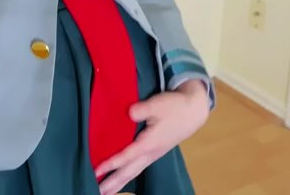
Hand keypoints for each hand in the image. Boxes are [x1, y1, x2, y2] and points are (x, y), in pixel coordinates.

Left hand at [95, 80, 210, 194]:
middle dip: (113, 182)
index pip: (127, 156)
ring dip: (119, 183)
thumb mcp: (158, 104)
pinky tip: (120, 179)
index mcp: (150, 143)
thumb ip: (142, 109)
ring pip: (133, 172)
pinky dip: (127, 176)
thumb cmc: (174, 107)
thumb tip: (129, 113)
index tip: (97, 170)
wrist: (192, 112)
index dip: (111, 163)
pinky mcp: (154, 153)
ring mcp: (153, 155)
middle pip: (129, 171)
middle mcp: (150, 153)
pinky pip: (137, 168)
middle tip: (98, 192)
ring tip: (105, 192)